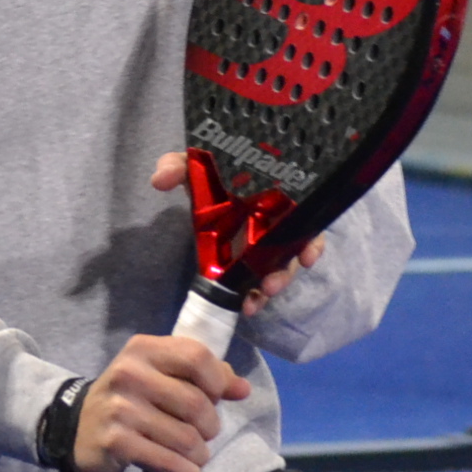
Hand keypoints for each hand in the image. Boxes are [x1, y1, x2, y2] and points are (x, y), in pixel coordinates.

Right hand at [72, 333, 248, 471]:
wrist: (78, 426)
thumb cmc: (131, 397)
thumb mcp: (161, 375)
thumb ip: (203, 376)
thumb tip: (242, 389)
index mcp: (143, 348)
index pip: (197, 356)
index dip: (217, 381)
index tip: (215, 398)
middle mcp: (129, 372)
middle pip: (196, 402)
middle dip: (210, 426)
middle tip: (203, 434)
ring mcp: (120, 407)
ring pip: (186, 438)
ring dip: (199, 454)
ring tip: (194, 455)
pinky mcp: (116, 441)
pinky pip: (168, 462)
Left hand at [150, 153, 326, 317]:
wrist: (201, 181)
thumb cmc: (208, 172)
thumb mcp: (196, 165)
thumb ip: (177, 165)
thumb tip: (160, 179)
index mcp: (273, 196)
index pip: (305, 219)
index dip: (311, 239)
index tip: (308, 256)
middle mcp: (276, 221)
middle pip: (293, 251)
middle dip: (286, 272)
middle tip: (271, 286)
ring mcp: (264, 243)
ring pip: (279, 268)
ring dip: (271, 286)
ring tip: (256, 302)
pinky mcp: (250, 261)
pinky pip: (262, 280)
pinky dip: (259, 295)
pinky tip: (251, 306)